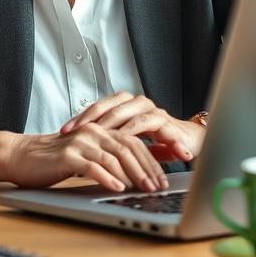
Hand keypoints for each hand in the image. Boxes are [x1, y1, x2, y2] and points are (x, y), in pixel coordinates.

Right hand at [4, 125, 169, 192]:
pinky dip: (108, 178)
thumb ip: (106, 160)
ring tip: (144, 189)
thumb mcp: (85, 157)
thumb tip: (132, 177)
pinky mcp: (67, 155)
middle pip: (128, 148)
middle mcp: (92, 132)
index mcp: (99, 130)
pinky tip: (118, 188)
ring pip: (114, 157)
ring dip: (133, 175)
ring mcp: (80, 142)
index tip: (162, 178)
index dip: (151, 161)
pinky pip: (93, 166)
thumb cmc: (52, 161)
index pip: (133, 143)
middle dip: (147, 169)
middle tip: (159, 187)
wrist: (20, 155)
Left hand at [59, 92, 204, 163]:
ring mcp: (153, 111)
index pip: (99, 107)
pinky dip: (139, 134)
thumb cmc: (159, 143)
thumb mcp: (130, 144)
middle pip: (110, 107)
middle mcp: (139, 104)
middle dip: (91, 120)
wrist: (191, 143)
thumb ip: (111, 142)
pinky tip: (126, 142)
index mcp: (127, 106)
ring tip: (96, 136)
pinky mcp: (167, 122)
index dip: (81, 117)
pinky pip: (150, 125)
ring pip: (128, 114)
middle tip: (75, 133)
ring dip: (111, 126)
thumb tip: (81, 151)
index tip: (63, 130)